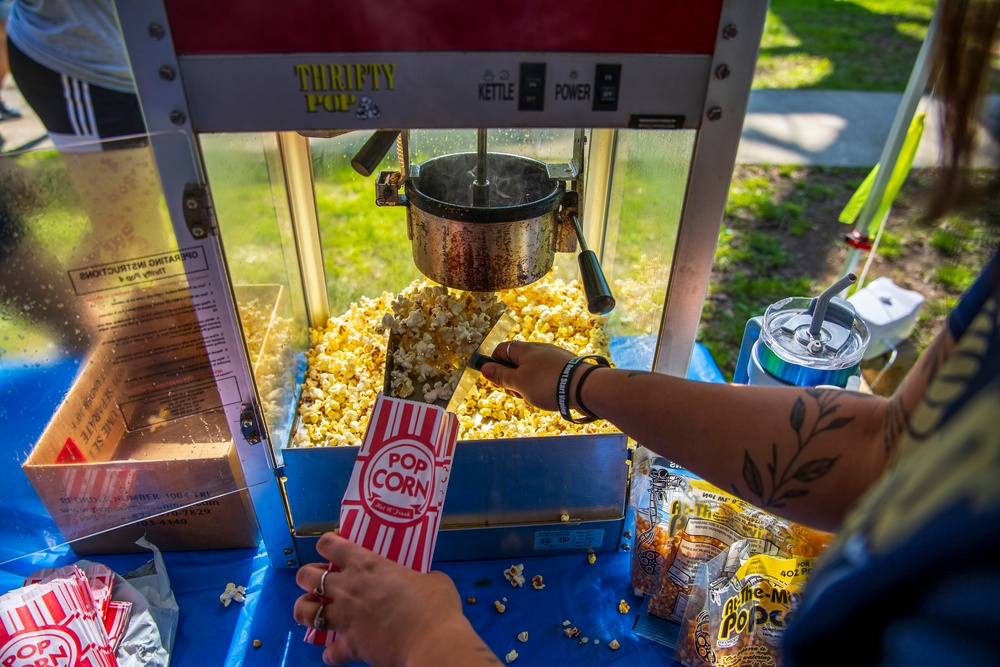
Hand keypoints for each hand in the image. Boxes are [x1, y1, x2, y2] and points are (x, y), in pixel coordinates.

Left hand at [294, 532, 497, 666]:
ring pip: (304, 611)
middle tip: (320, 581)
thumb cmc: (436, 606)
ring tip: (315, 612)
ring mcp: (344, 618)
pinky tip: (340, 650)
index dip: (327, 544)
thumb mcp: (433, 580)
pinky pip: (328, 653)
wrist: (433, 642)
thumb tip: (424, 583)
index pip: (329, 544)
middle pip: (307, 576)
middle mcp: (347, 588)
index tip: (333, 548)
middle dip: (307, 577)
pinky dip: (332, 652)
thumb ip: (420, 578)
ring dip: (306, 610)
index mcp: (366, 564)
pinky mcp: (349, 646)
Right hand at [481, 341, 575, 411]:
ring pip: (531, 372)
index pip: (501, 350)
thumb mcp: (518, 383)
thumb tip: (484, 367)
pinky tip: (549, 397)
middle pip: (516, 363)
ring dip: (528, 387)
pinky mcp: (564, 368)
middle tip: (519, 394)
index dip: (494, 365)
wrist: (584, 387)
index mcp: (524, 349)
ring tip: (536, 398)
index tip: (497, 381)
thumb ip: (501, 376)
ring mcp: (553, 358)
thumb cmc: (547, 384)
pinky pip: (546, 376)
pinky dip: (543, 387)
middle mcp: (539, 349)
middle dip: (513, 381)